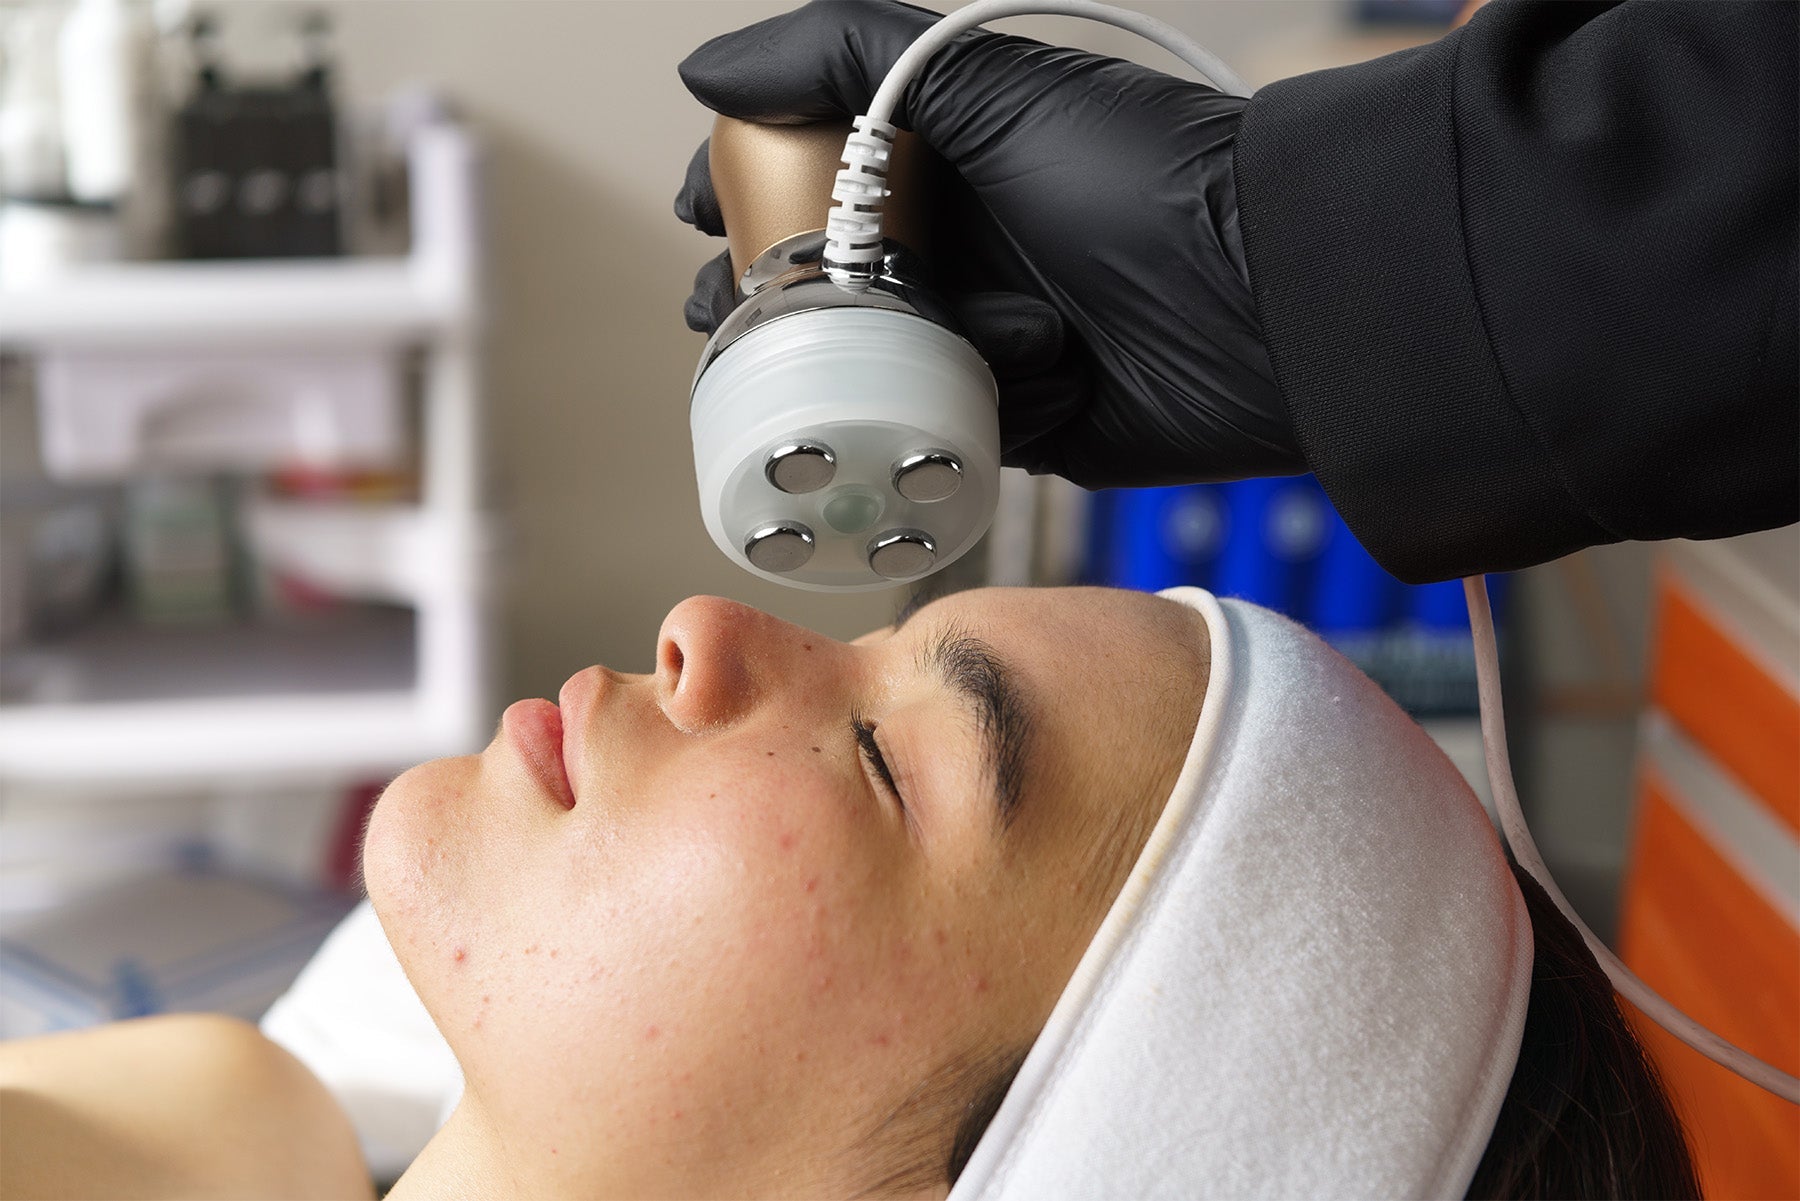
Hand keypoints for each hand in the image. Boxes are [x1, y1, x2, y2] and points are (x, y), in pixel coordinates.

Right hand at [675, 0, 1301, 487]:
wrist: (1268, 300)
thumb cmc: (1137, 177)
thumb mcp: (985, 87)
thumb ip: (842, 55)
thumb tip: (708, 70)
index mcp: (953, 158)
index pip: (819, 170)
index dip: (748, 190)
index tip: (696, 209)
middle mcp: (970, 243)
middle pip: (830, 279)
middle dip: (775, 300)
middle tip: (727, 315)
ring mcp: (994, 331)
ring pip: (881, 362)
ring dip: (881, 361)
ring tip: (891, 351)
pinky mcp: (1025, 414)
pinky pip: (950, 422)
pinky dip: (980, 400)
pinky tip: (1041, 366)